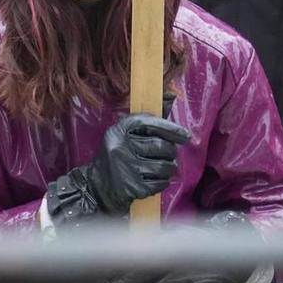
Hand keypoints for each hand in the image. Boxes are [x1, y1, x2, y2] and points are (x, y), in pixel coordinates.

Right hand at [51, 112, 190, 218]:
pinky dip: (162, 182)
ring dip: (168, 169)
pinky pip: (160, 183)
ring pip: (165, 166)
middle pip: (162, 146)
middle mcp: (121, 146)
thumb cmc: (118, 155)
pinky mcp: (132, 187)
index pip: (151, 123)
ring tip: (161, 168)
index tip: (185, 136)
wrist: (97, 186)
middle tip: (167, 155)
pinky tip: (154, 180)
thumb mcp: (127, 133)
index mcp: (120, 129)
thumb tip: (172, 95)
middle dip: (170, 152)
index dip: (171, 129)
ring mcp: (126, 168)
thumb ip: (151, 118)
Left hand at [107, 211, 258, 282]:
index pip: (146, 254)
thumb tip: (139, 253)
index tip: (109, 273)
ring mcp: (193, 272)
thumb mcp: (187, 236)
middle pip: (149, 271)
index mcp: (176, 241)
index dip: (127, 265)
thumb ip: (167, 244)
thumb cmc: (212, 242)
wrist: (246, 245)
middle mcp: (183, 255)